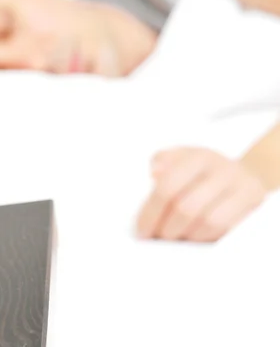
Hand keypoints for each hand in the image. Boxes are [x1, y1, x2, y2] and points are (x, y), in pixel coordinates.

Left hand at [136, 147, 266, 241]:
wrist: (244, 174)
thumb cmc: (202, 171)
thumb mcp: (180, 158)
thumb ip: (162, 161)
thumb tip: (154, 172)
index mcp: (199, 157)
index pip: (168, 186)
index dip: (151, 212)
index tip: (142, 230)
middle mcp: (223, 169)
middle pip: (186, 208)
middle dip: (167, 229)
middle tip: (157, 238)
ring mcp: (242, 186)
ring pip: (208, 222)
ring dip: (187, 235)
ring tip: (175, 238)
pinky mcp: (254, 204)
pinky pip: (227, 229)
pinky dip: (206, 237)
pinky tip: (194, 238)